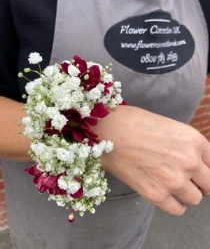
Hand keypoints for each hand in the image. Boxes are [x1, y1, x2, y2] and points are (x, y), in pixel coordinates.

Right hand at [94, 105, 209, 214]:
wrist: (107, 129)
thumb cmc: (135, 122)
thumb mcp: (170, 127)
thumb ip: (187, 145)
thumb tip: (196, 162)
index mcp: (194, 140)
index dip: (206, 169)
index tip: (199, 173)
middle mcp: (190, 161)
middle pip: (209, 185)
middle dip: (200, 183)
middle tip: (188, 180)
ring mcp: (174, 179)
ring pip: (195, 198)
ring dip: (187, 194)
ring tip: (174, 186)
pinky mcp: (156, 194)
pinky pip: (178, 210)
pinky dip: (176, 206)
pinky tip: (169, 198)